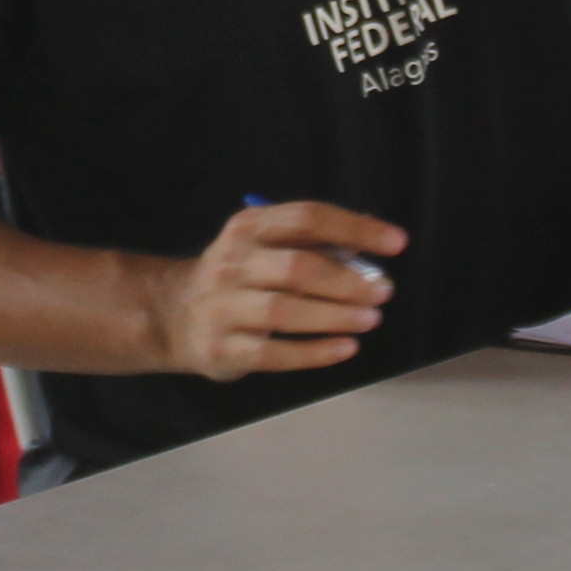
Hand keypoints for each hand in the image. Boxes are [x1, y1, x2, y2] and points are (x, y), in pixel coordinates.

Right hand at [142, 200, 400, 381]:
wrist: (174, 316)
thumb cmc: (239, 278)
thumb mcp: (264, 247)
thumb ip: (311, 246)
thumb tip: (371, 254)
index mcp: (248, 227)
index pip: (307, 218)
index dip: (355, 228)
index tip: (396, 243)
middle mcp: (232, 262)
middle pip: (298, 267)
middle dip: (348, 281)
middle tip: (382, 292)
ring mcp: (224, 306)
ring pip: (285, 310)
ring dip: (335, 315)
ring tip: (370, 319)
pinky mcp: (223, 348)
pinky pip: (274, 353)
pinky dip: (315, 352)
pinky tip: (344, 349)